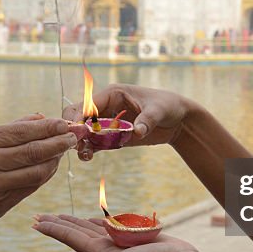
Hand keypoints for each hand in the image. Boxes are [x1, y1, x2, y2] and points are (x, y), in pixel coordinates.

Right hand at [0, 115, 77, 231]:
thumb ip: (10, 130)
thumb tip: (41, 117)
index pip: (22, 132)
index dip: (48, 128)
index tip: (64, 124)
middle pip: (32, 152)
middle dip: (58, 143)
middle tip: (73, 136)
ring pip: (35, 173)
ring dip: (54, 161)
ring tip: (63, 151)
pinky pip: (30, 189)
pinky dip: (43, 176)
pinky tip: (50, 166)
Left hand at [32, 213, 206, 251]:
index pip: (68, 237)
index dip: (51, 229)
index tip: (35, 221)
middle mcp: (103, 247)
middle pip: (74, 231)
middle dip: (56, 224)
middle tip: (38, 216)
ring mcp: (116, 241)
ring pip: (88, 227)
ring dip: (72, 221)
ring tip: (59, 217)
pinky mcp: (130, 235)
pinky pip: (107, 225)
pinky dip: (95, 221)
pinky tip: (90, 219)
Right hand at [62, 84, 195, 160]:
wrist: (177, 120)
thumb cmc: (167, 106)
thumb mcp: (158, 110)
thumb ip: (146, 120)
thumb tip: (137, 131)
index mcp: (112, 94)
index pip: (87, 103)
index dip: (79, 116)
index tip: (78, 131)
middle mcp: (105, 107)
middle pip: (79, 116)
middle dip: (74, 129)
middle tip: (77, 144)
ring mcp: (107, 122)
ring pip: (84, 131)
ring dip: (80, 142)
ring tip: (84, 155)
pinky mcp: (111, 136)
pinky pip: (94, 142)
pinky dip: (89, 149)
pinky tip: (88, 157)